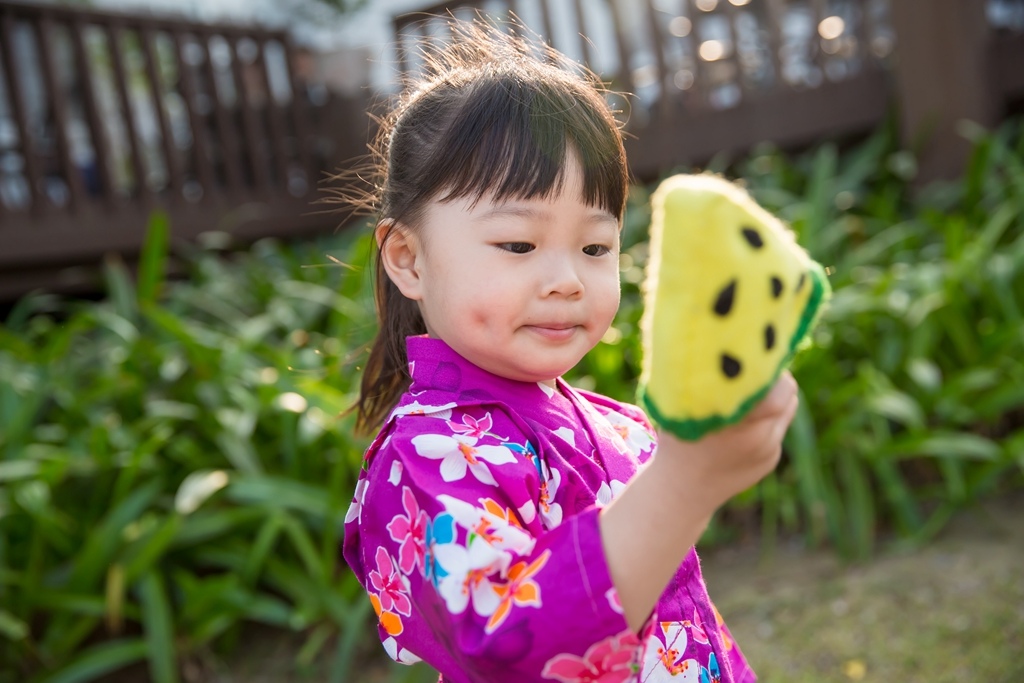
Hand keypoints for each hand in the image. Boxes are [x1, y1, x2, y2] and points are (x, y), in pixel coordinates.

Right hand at [600, 371, 798, 630]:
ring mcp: (770, 451)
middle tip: (754, 365)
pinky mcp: (772, 459)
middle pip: (787, 393)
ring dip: (773, 396)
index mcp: (739, 422)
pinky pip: (777, 427)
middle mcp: (761, 438)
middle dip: (773, 378)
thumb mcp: (683, 407)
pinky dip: (766, 418)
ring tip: (748, 389)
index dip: (767, 365)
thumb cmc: (674, 441)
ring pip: (786, 409)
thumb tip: (719, 346)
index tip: (752, 353)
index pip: (777, 384)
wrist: (681, 493)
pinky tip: (742, 418)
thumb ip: (709, 381)